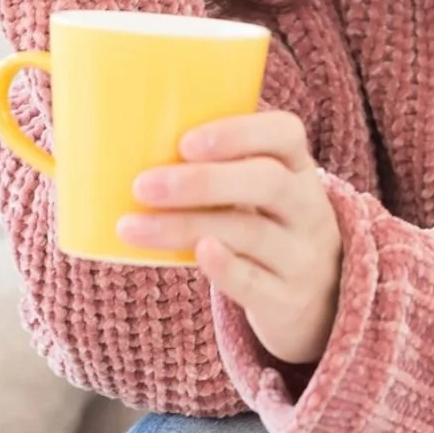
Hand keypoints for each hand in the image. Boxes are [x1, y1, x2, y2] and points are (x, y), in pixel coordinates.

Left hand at [118, 110, 342, 369]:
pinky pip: (256, 282)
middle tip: (143, 185)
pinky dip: (225, 267)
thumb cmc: (266, 225)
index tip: (185, 142)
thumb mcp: (261, 189)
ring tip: (132, 226)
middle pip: (268, 182)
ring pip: (250, 232)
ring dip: (187, 226)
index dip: (239, 132)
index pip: (285, 134)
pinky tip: (196, 255)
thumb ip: (215, 165)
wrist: (320, 297)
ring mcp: (302, 256)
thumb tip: (113, 146)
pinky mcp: (288, 300)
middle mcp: (307, 207)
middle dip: (203, 181)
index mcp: (297, 167)